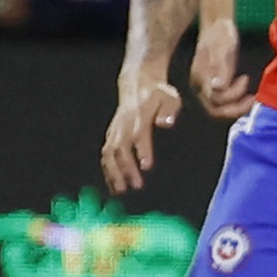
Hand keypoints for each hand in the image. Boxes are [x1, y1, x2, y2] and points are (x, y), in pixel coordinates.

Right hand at [104, 73, 181, 192]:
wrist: (137, 85)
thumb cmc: (159, 94)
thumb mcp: (170, 97)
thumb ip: (169, 110)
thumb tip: (166, 122)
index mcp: (139, 116)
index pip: (139, 135)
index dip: (142, 150)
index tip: (147, 166)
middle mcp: (123, 124)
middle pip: (121, 148)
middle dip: (127, 168)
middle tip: (136, 186)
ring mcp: (114, 130)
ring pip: (109, 153)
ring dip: (114, 172)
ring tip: (121, 190)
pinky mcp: (111, 135)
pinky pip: (106, 154)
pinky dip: (108, 169)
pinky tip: (114, 184)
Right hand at [190, 12, 255, 119]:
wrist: (217, 26)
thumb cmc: (220, 34)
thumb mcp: (223, 48)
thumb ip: (220, 68)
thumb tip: (217, 87)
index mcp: (201, 77)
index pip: (215, 100)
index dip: (233, 95)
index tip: (246, 78)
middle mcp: (200, 85)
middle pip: (215, 110)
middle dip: (235, 109)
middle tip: (252, 99)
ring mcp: (206, 86)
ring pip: (219, 108)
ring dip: (236, 106)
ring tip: (251, 96)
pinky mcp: (214, 84)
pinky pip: (223, 101)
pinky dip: (235, 100)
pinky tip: (246, 90)